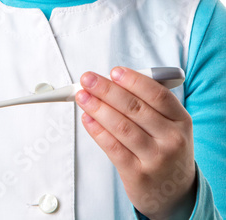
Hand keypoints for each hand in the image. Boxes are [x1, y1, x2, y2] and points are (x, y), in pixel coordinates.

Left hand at [75, 67, 196, 219]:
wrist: (174, 192)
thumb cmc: (166, 148)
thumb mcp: (170, 125)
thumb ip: (148, 102)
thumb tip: (113, 81)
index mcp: (181, 120)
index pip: (157, 94)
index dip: (134, 80)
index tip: (114, 71)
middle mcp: (171, 139)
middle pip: (135, 108)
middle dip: (107, 90)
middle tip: (88, 79)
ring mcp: (155, 159)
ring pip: (121, 126)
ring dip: (97, 108)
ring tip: (82, 96)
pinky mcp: (137, 175)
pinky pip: (113, 147)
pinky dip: (97, 130)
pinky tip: (88, 118)